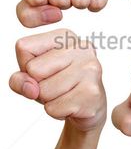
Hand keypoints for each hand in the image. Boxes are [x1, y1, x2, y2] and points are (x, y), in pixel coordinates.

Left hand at [9, 29, 106, 148]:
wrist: (90, 105)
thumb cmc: (60, 86)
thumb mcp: (34, 77)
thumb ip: (20, 79)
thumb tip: (31, 89)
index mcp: (65, 36)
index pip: (24, 47)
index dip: (27, 66)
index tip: (46, 69)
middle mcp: (81, 47)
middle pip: (34, 69)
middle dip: (39, 85)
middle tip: (57, 85)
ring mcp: (89, 68)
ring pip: (44, 92)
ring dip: (49, 100)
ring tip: (66, 94)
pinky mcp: (92, 92)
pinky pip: (54, 108)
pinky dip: (58, 112)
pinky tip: (72, 104)